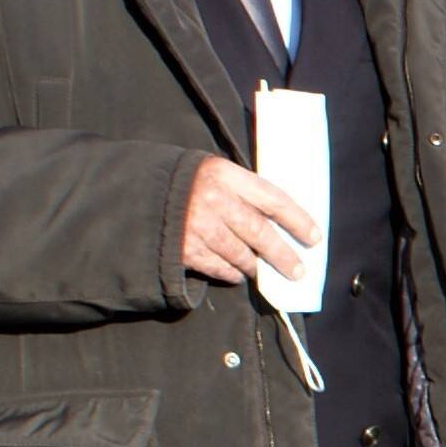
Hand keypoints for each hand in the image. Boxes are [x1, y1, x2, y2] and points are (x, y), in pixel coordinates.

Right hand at [181, 155, 319, 285]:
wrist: (131, 193)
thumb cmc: (182, 182)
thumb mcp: (212, 172)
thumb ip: (241, 190)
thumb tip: (280, 219)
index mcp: (223, 174)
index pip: (272, 198)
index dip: (297, 219)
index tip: (314, 237)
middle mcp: (212, 200)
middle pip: (260, 233)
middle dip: (283, 255)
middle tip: (298, 271)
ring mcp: (196, 226)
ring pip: (240, 255)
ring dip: (255, 267)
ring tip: (263, 272)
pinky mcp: (182, 249)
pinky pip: (218, 267)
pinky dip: (231, 273)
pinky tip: (237, 274)